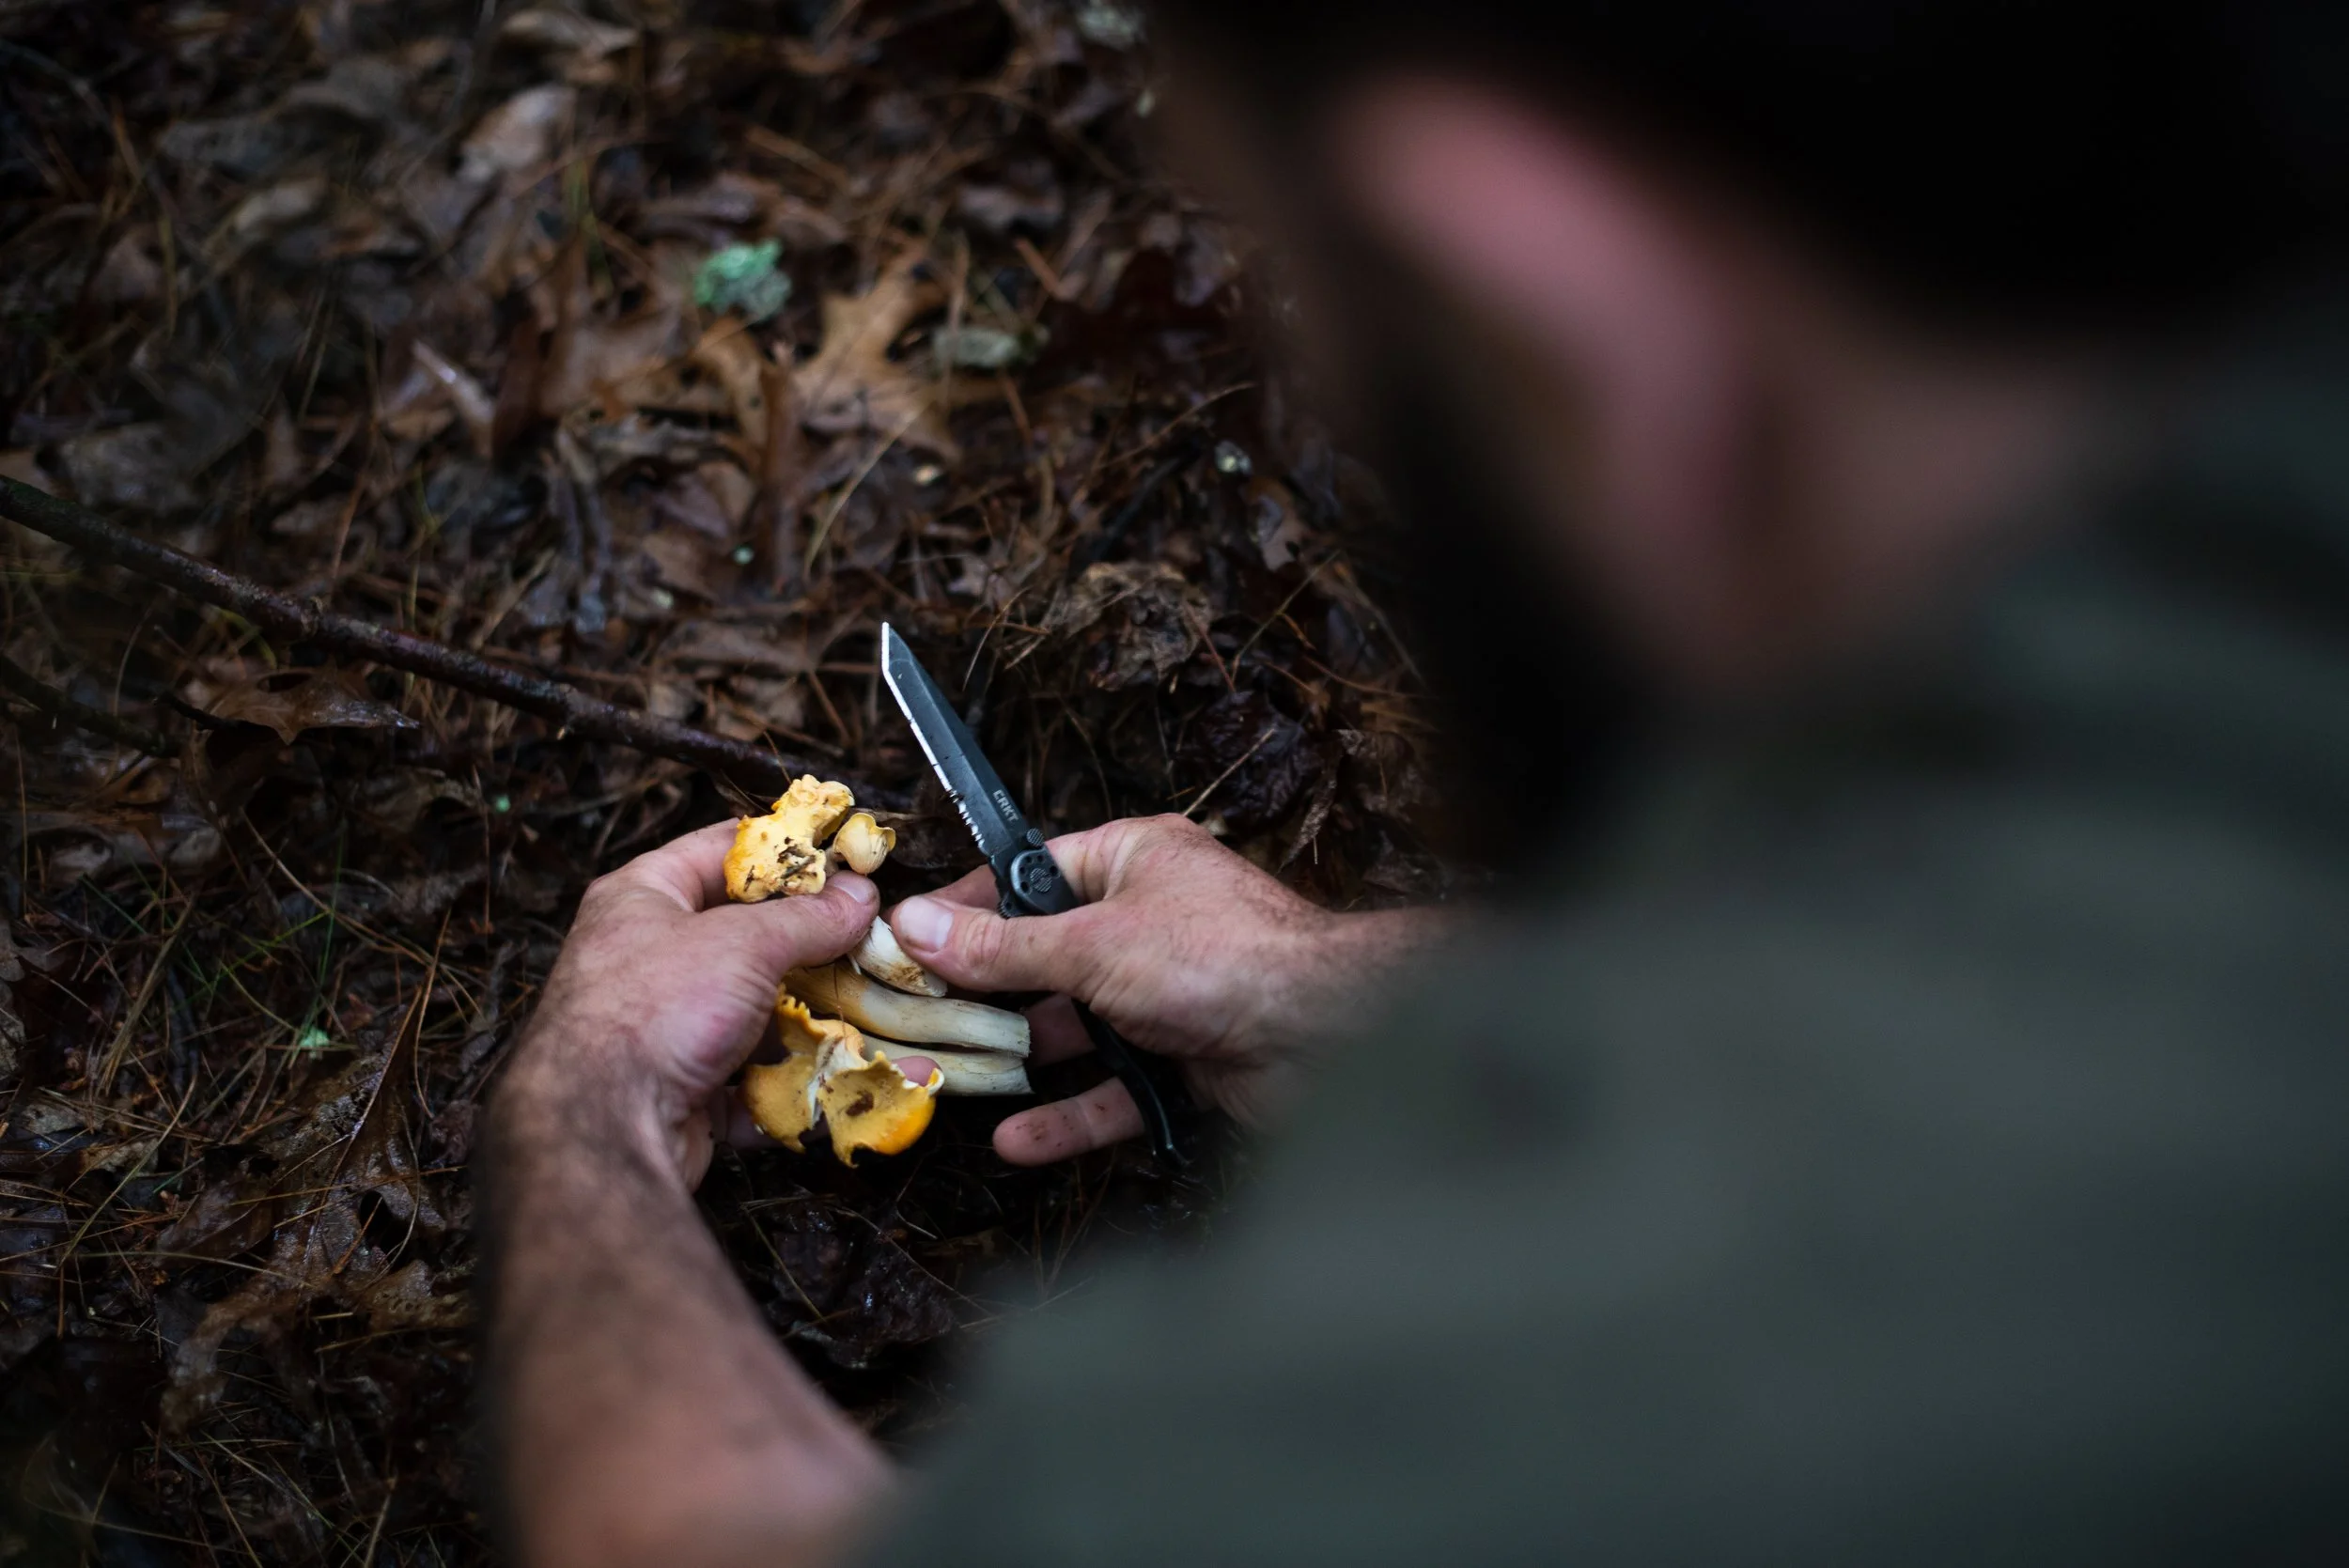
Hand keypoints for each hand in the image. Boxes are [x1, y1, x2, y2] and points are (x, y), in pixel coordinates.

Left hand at [496, 819, 879, 1191]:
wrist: (603, 1132)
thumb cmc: (654, 1011)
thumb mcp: (743, 943)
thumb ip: (808, 918)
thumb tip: (859, 896)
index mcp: (640, 898)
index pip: (719, 850)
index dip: (782, 848)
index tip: (844, 855)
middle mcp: (645, 959)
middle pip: (742, 937)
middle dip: (809, 944)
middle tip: (869, 937)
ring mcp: (664, 1029)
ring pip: (752, 1013)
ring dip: (808, 1019)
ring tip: (867, 1009)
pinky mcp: (682, 1091)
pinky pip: (750, 1079)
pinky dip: (792, 1082)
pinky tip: (839, 1078)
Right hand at [888, 814, 1443, 1164]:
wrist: (1329, 1033)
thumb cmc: (1224, 956)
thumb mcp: (1091, 946)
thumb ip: (1001, 946)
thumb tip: (917, 925)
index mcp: (1131, 860)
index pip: (1029, 877)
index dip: (966, 909)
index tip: (903, 942)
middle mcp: (1148, 921)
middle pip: (1045, 958)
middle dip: (983, 995)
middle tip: (912, 1022)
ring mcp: (1167, 992)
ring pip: (1077, 1028)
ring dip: (1021, 1060)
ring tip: (951, 1083)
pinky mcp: (1185, 1057)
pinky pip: (1114, 1085)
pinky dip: (1071, 1113)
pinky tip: (1018, 1141)